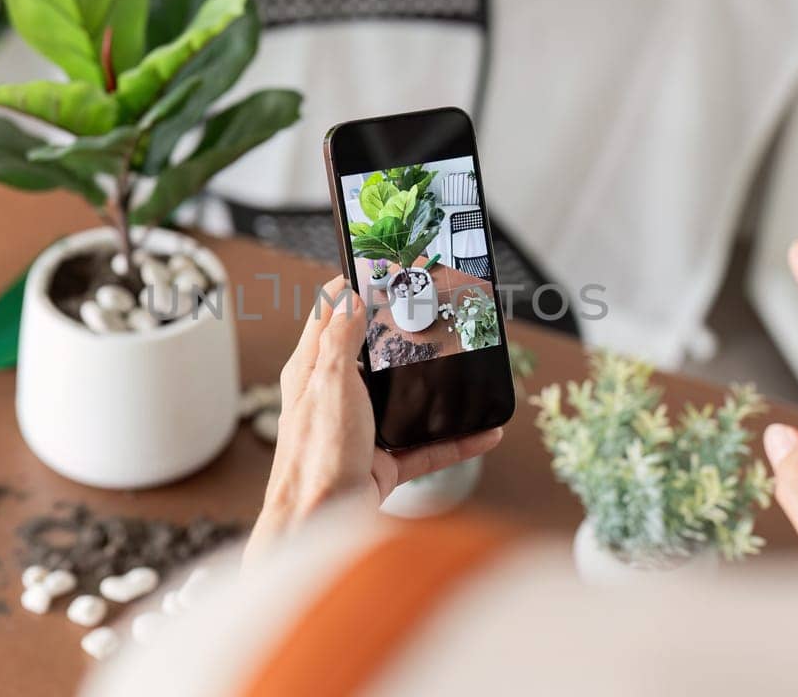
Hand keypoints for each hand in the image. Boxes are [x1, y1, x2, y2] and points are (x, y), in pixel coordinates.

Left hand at [246, 277, 503, 561]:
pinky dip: (457, 441)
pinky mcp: (381, 466)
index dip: (355, 288)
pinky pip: (427, 449)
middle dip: (405, 335)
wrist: (317, 528)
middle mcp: (335, 399)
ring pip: (405, 402)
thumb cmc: (314, 459)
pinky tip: (485, 432)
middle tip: (437, 311)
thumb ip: (341, 338)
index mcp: (312, 373)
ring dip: (437, 389)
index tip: (386, 269)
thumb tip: (350, 294)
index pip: (330, 316)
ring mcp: (360, 433)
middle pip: (373, 356)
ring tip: (466, 367)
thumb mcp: (329, 383)